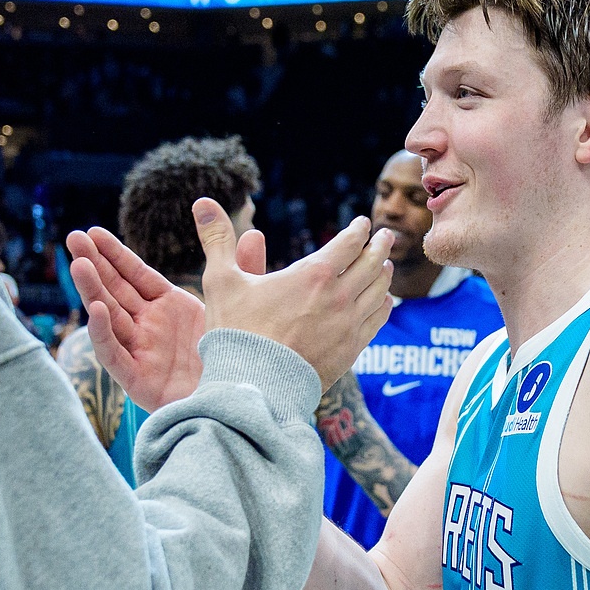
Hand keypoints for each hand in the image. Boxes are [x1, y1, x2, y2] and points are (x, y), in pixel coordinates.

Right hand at [66, 225, 257, 410]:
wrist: (242, 401)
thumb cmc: (240, 357)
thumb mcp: (242, 306)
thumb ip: (245, 270)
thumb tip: (253, 232)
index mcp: (169, 307)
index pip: (136, 275)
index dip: (115, 254)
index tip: (94, 232)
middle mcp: (150, 327)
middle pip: (115, 291)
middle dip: (93, 265)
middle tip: (73, 238)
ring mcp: (142, 352)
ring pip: (109, 318)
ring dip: (92, 291)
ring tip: (78, 265)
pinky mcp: (138, 380)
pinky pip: (115, 355)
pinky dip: (104, 333)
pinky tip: (96, 310)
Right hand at [193, 199, 393, 389]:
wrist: (255, 388)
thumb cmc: (236, 332)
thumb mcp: (221, 281)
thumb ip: (217, 239)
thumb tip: (202, 202)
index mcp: (313, 274)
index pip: (349, 243)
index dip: (358, 230)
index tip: (362, 223)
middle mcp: (338, 296)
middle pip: (372, 263)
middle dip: (380, 246)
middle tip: (386, 236)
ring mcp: (349, 325)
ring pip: (379, 291)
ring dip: (384, 274)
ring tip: (385, 266)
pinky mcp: (352, 350)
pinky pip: (377, 320)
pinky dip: (383, 305)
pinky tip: (383, 301)